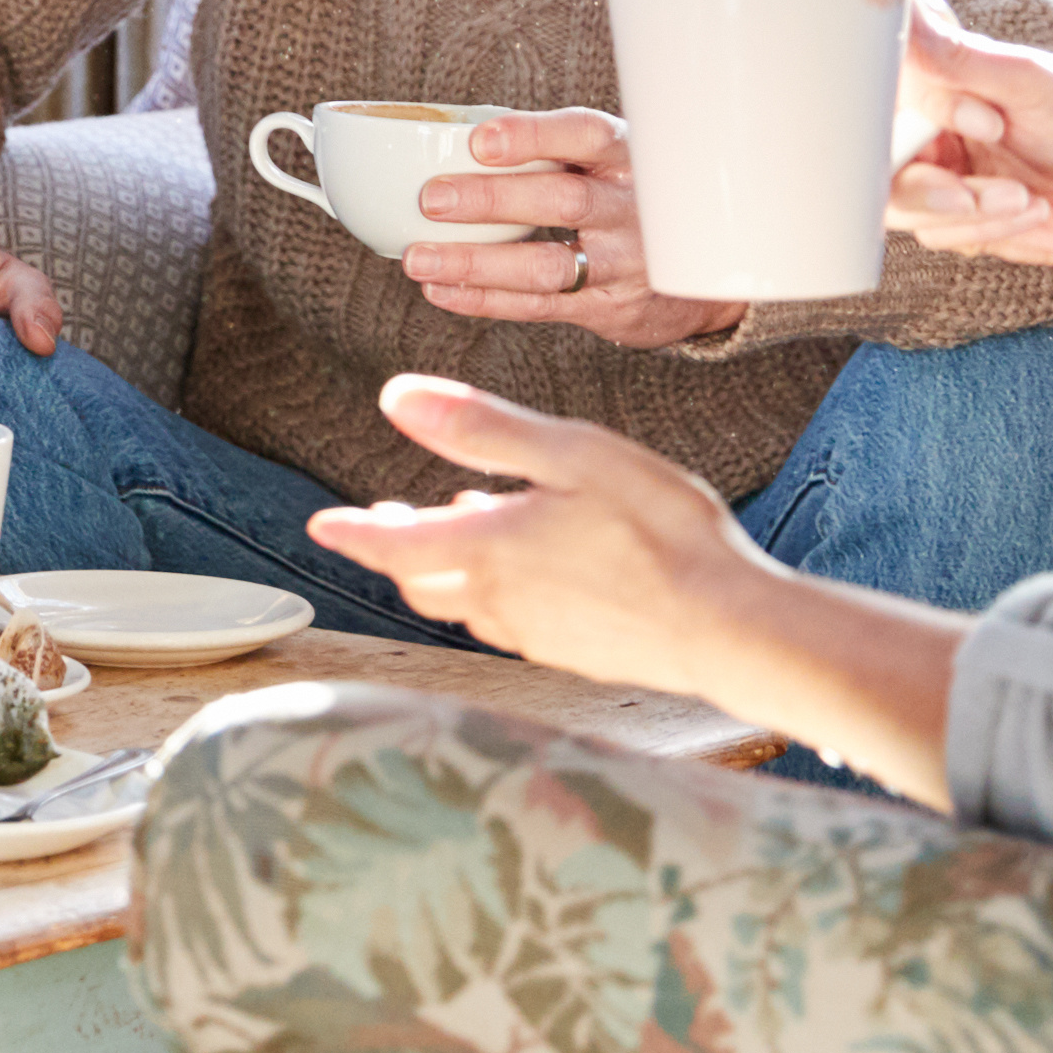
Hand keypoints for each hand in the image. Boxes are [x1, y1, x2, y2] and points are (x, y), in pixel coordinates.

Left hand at [309, 373, 970, 801]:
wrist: (730, 629)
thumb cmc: (662, 534)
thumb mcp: (570, 456)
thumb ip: (482, 429)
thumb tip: (397, 398)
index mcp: (486, 552)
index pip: (392, 544)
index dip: (353, 532)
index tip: (321, 526)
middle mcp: (498, 603)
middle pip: (423, 580)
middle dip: (398, 550)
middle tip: (385, 525)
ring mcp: (537, 636)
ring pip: (467, 603)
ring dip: (449, 569)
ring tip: (460, 531)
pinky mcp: (574, 654)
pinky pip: (513, 622)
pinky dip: (498, 591)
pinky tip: (530, 570)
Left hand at [399, 109, 740, 350]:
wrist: (702, 274)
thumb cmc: (626, 198)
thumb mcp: (610, 161)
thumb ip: (553, 148)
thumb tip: (451, 137)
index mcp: (628, 158)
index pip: (585, 135)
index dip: (533, 135)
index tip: (478, 141)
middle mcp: (632, 209)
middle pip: (564, 201)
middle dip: (492, 200)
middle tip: (431, 199)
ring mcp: (625, 264)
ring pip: (547, 264)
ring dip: (476, 262)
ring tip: (418, 258)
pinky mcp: (609, 309)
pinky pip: (540, 307)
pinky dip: (484, 300)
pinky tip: (441, 290)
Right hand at [885, 0, 1052, 282]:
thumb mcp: (1027, 81)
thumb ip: (953, 53)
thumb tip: (902, 0)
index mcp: (947, 80)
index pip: (883, 86)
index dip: (919, 110)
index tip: (980, 119)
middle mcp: (935, 127)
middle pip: (875, 153)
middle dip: (926, 180)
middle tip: (967, 186)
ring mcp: (942, 175)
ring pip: (898, 200)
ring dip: (963, 207)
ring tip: (1018, 196)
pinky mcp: (955, 222)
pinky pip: (935, 232)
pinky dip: (984, 227)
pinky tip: (1029, 210)